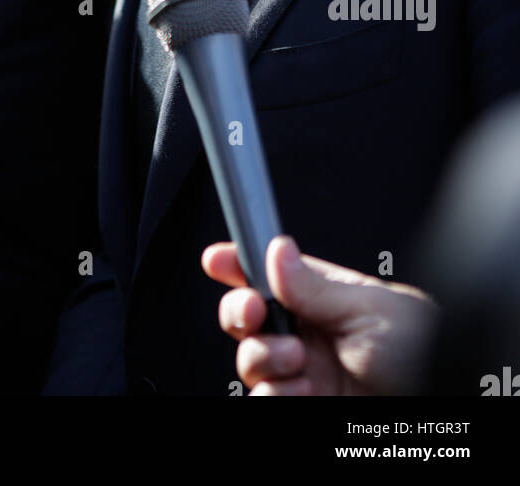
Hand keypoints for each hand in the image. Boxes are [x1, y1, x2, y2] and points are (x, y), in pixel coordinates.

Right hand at [203, 235, 438, 395]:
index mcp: (323, 297)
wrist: (438, 397)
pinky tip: (301, 389)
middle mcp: (308, 333)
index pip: (269, 274)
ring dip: (262, 358)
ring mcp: (304, 372)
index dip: (238, 264)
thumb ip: (316, 285)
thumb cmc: (423, 348)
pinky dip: (274, 395)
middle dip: (240, 311)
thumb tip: (275, 250)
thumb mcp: (370, 309)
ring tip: (297, 361)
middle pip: (247, 317)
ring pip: (249, 361)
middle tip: (256, 312)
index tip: (217, 260)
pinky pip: (265, 400)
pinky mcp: (305, 404)